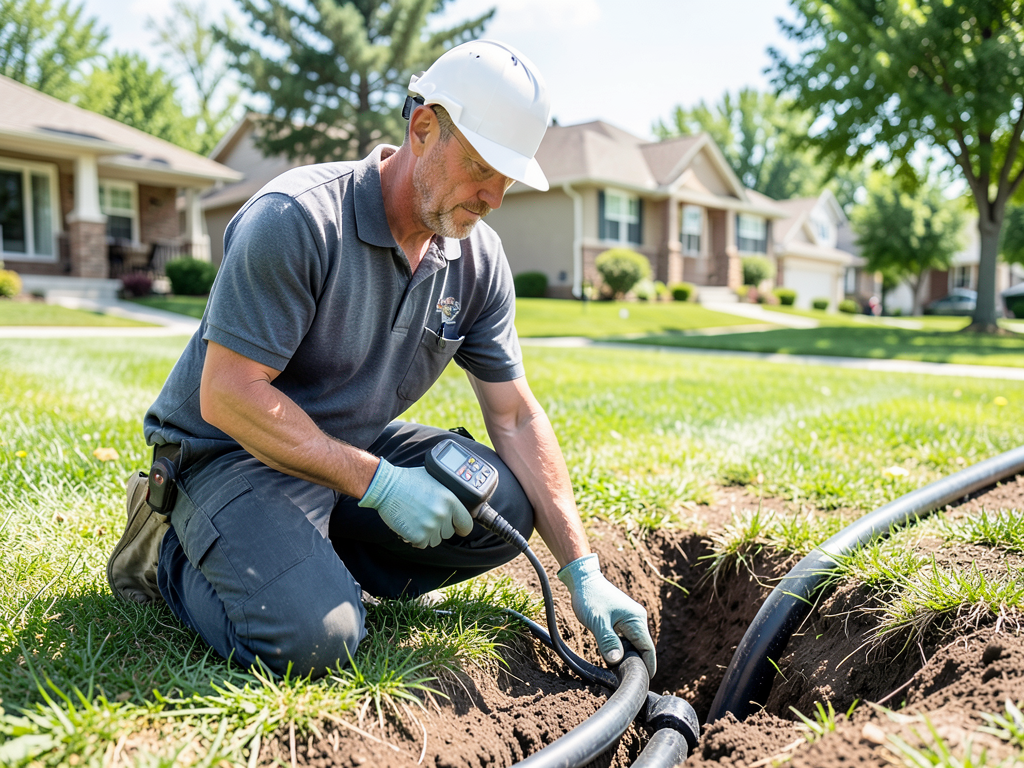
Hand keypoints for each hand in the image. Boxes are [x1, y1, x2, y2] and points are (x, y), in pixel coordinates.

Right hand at [358, 459, 473, 547]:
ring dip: (428, 534)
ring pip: (436, 540)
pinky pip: (422, 544)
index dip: (461, 526)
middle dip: (440, 528)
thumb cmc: (408, 481)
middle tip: (427, 516)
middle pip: (449, 533)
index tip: (457, 527)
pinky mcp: (417, 536)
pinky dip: (416, 538)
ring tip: (417, 519)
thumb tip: (459, 504)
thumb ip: (448, 494)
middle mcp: (443, 514)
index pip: (466, 523)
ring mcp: (430, 526)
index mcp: (450, 500)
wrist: (386, 487)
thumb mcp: (435, 481)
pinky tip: (410, 525)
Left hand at [558, 553, 656, 678]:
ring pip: (634, 644)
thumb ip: (607, 641)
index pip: (648, 649)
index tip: (640, 682)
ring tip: (617, 671)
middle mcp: (637, 619)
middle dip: (636, 664)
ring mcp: (631, 619)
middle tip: (624, 679)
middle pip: (643, 649)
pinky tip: (612, 656)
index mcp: (636, 620)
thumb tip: (616, 660)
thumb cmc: (590, 597)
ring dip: (628, 657)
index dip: (647, 667)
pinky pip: (627, 639)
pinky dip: (622, 649)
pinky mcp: (623, 619)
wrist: (583, 578)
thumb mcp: (597, 621)